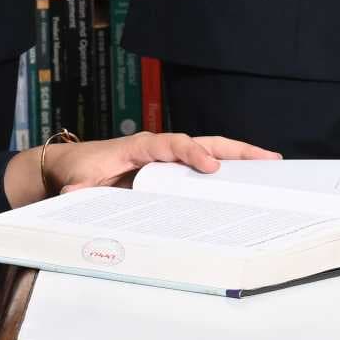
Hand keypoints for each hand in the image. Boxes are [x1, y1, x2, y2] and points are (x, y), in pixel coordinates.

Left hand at [0, 132, 274, 206]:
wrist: (69, 166)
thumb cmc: (77, 171)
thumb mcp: (75, 183)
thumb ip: (77, 191)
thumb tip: (73, 198)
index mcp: (139, 147)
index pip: (173, 145)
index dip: (193, 154)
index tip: (211, 167)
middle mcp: (159, 147)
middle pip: (203, 141)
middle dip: (235, 150)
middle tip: (266, 159)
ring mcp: (167, 157)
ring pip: (209, 150)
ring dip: (238, 158)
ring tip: (269, 165)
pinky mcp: (169, 169)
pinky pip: (201, 165)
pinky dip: (225, 169)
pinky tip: (244, 181)